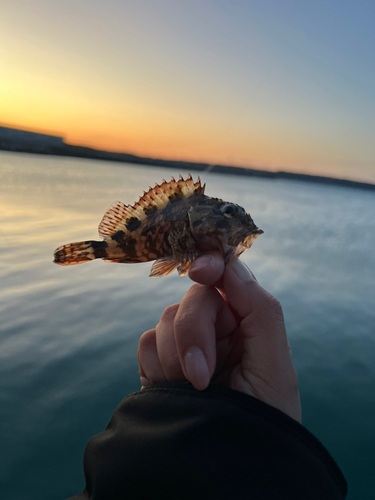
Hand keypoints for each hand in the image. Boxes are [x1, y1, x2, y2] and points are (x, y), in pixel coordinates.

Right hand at [138, 252, 301, 421]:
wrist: (230, 468)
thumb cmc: (266, 419)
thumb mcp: (275, 365)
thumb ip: (259, 309)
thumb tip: (227, 264)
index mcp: (248, 320)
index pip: (228, 276)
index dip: (212, 264)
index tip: (202, 272)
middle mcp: (217, 326)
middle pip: (193, 297)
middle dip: (193, 334)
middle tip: (201, 377)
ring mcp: (186, 343)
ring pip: (165, 319)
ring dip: (176, 357)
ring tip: (194, 391)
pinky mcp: (160, 362)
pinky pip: (146, 342)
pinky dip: (157, 366)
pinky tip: (174, 390)